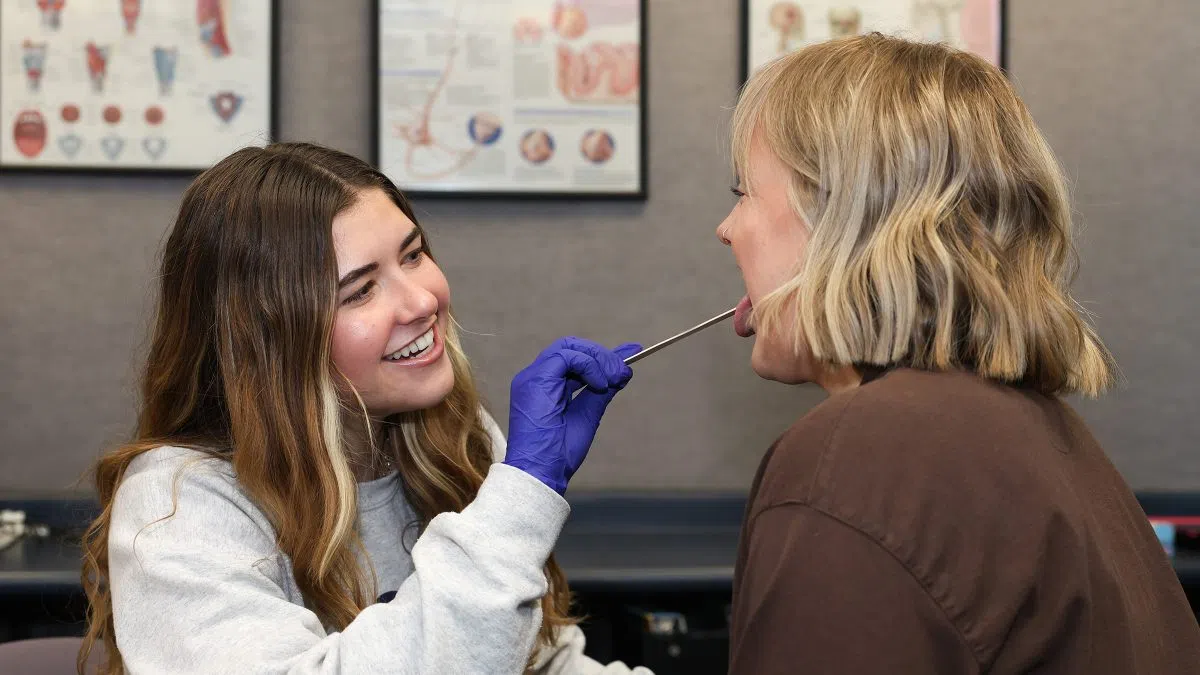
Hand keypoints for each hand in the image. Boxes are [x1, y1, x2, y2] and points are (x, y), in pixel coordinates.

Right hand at [504, 338, 640, 494]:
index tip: (631, 353)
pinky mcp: (536, 380)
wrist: (542, 473)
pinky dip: (589, 365)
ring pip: (569, 347)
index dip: (602, 356)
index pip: (574, 359)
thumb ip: (602, 392)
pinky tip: (600, 384)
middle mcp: (535, 378)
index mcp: (544, 387)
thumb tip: (623, 372)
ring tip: (615, 378)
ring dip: (599, 359)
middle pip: (571, 347)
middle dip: (601, 355)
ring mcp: (533, 377)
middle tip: (623, 371)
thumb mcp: (588, 415)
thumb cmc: (559, 453)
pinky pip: (567, 356)